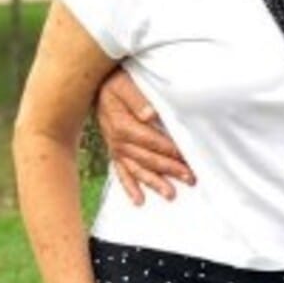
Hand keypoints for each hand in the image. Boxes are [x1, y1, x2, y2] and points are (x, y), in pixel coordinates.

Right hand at [95, 68, 193, 203]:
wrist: (93, 84)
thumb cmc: (114, 81)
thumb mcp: (124, 84)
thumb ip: (137, 98)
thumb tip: (150, 114)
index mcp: (122, 125)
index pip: (151, 142)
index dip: (170, 151)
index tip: (187, 159)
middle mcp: (118, 140)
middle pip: (147, 159)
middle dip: (170, 170)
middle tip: (190, 179)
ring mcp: (115, 147)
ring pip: (136, 169)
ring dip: (154, 182)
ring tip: (171, 195)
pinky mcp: (113, 150)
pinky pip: (120, 171)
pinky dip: (129, 187)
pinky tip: (139, 201)